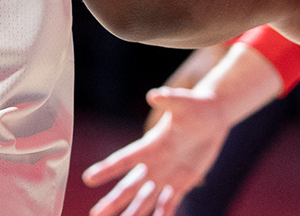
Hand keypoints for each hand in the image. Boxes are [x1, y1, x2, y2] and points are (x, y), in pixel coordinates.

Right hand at [80, 88, 230, 215]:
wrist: (212, 119)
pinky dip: (163, 213)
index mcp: (150, 145)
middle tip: (95, 215)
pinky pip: (169, 203)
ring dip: (133, 213)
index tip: (88, 178)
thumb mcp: (184, 103)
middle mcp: (153, 164)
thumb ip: (168, 100)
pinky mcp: (181, 183)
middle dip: (113, 201)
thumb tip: (154, 95)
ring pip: (145, 200)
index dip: (106, 169)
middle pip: (130, 187)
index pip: (124, 160)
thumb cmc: (196, 106)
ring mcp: (166, 176)